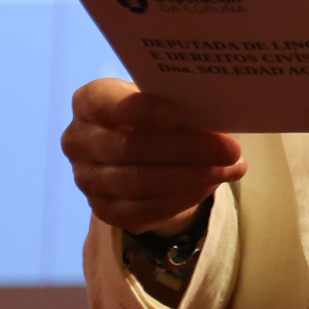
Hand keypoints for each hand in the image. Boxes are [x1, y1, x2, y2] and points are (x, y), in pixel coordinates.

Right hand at [62, 78, 245, 234]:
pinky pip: (140, 211)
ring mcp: (86, 179)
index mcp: (90, 101)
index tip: (176, 114)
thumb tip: (220, 113)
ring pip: (137, 183)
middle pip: (130, 148)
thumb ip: (180, 101)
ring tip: (229, 170)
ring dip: (190, 178)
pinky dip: (179, 200)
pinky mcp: (102, 209)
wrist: (142, 146)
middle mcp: (79, 140)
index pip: (109, 105)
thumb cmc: (160, 110)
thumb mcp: (165, 96)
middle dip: (185, 150)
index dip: (142, 110)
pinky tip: (209, 187)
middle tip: (229, 150)